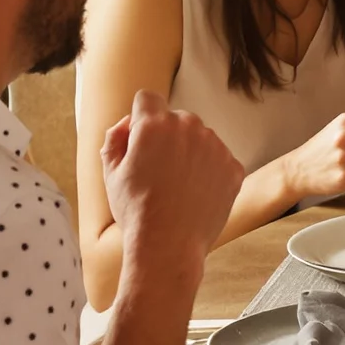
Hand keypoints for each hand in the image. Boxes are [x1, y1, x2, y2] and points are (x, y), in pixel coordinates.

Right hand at [102, 90, 243, 270]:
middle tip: (157, 170)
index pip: (147, 99)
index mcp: (154, 124)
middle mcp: (188, 127)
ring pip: (200, 137)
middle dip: (167, 136)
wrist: (169, 246)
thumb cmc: (136, 211)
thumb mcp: (110, 172)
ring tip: (177, 186)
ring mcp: (215, 146)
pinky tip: (195, 194)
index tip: (140, 140)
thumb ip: (115, 137)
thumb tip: (128, 122)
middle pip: (176, 118)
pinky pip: (219, 159)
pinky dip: (209, 172)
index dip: (140, 118)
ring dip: (190, 152)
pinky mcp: (233, 166)